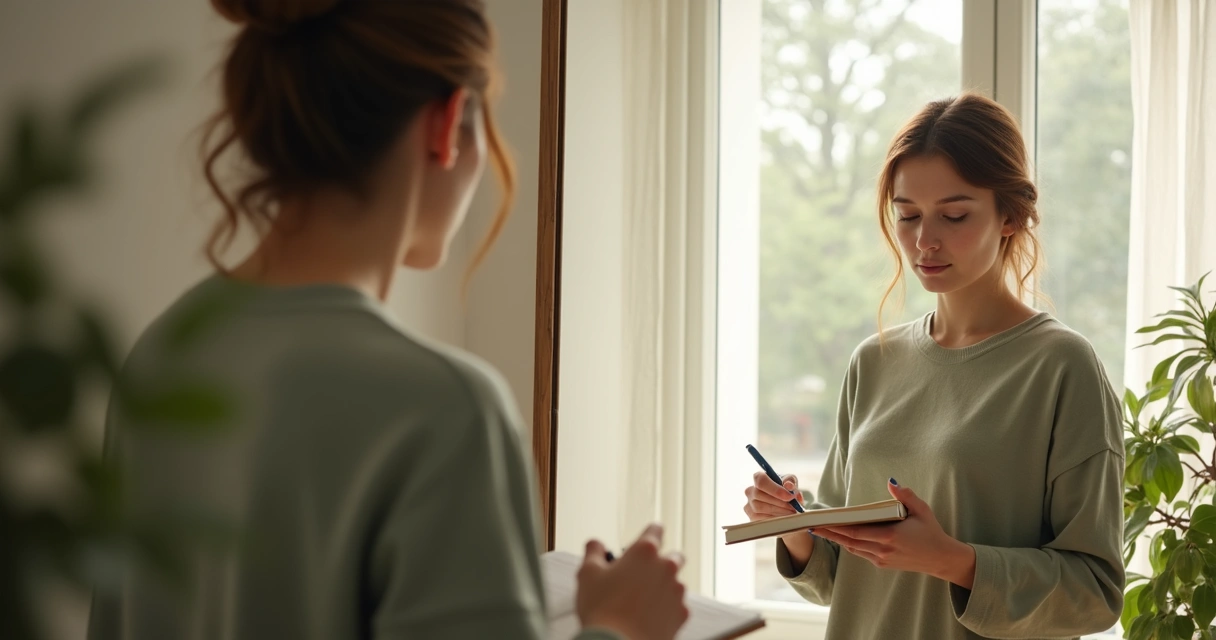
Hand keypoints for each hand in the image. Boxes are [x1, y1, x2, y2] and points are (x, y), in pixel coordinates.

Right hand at [576, 523, 689, 639]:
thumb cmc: (602, 609)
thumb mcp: (587, 574)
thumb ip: (593, 552)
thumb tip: (596, 545)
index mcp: (644, 552)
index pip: (655, 529)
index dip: (651, 531)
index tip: (649, 536)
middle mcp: (666, 567)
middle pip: (674, 555)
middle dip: (662, 561)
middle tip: (644, 573)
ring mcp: (677, 591)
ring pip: (676, 583)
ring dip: (664, 587)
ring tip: (642, 601)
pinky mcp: (682, 614)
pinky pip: (678, 606)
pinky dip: (667, 609)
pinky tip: (649, 617)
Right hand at [743, 472, 811, 568]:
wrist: (787, 512)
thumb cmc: (789, 494)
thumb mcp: (793, 487)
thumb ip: (792, 483)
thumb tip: (789, 487)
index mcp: (759, 479)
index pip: (761, 480)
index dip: (774, 489)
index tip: (789, 496)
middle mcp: (750, 492)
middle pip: (761, 498)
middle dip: (780, 505)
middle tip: (795, 510)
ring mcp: (748, 508)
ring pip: (762, 511)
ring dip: (779, 514)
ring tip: (793, 516)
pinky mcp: (751, 521)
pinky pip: (761, 523)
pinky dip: (775, 523)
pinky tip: (785, 522)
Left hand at [812, 479, 975, 587]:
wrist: (941, 558)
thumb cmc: (931, 532)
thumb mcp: (922, 510)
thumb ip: (905, 496)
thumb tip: (891, 481)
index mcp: (889, 536)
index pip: (856, 531)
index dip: (837, 527)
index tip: (822, 520)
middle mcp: (882, 550)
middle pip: (849, 541)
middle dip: (830, 533)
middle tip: (813, 525)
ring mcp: (881, 559)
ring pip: (853, 548)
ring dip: (837, 539)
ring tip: (821, 530)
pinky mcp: (882, 564)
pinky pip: (860, 553)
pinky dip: (850, 544)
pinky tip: (841, 536)